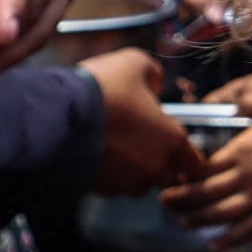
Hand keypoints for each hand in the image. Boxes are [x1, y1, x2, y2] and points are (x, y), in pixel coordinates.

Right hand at [80, 44, 192, 192]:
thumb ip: (153, 73)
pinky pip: (109, 185)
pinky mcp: (98, 189)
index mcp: (170, 140)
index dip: (187, 155)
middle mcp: (152, 168)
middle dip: (156, 161)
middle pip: (164, 175)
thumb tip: (156, 82)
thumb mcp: (134, 62)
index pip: (194, 163)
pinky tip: (94, 154)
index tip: (177, 147)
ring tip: (114, 148)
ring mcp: (124, 182)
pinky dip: (106, 173)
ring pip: (136, 183)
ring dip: (131, 171)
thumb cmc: (102, 89)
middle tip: (140, 141)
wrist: (57, 115)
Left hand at [172, 97, 251, 243]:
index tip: (171, 177)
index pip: (202, 167)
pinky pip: (247, 231)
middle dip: (181, 199)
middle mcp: (245, 178)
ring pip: (220, 214)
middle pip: (205, 193)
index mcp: (242, 151)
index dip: (184, 174)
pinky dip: (229, 240)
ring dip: (198, 220)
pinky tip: (214, 246)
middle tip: (164, 202)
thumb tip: (231, 99)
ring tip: (183, 223)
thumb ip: (251, 98)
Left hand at [186, 0, 251, 36]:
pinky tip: (187, 2)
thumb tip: (214, 20)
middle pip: (218, 22)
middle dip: (207, 7)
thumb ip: (219, 1)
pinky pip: (195, 7)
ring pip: (203, 13)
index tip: (217, 22)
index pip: (244, 28)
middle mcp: (236, 4)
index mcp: (250, 3)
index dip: (229, 30)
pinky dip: (188, 5)